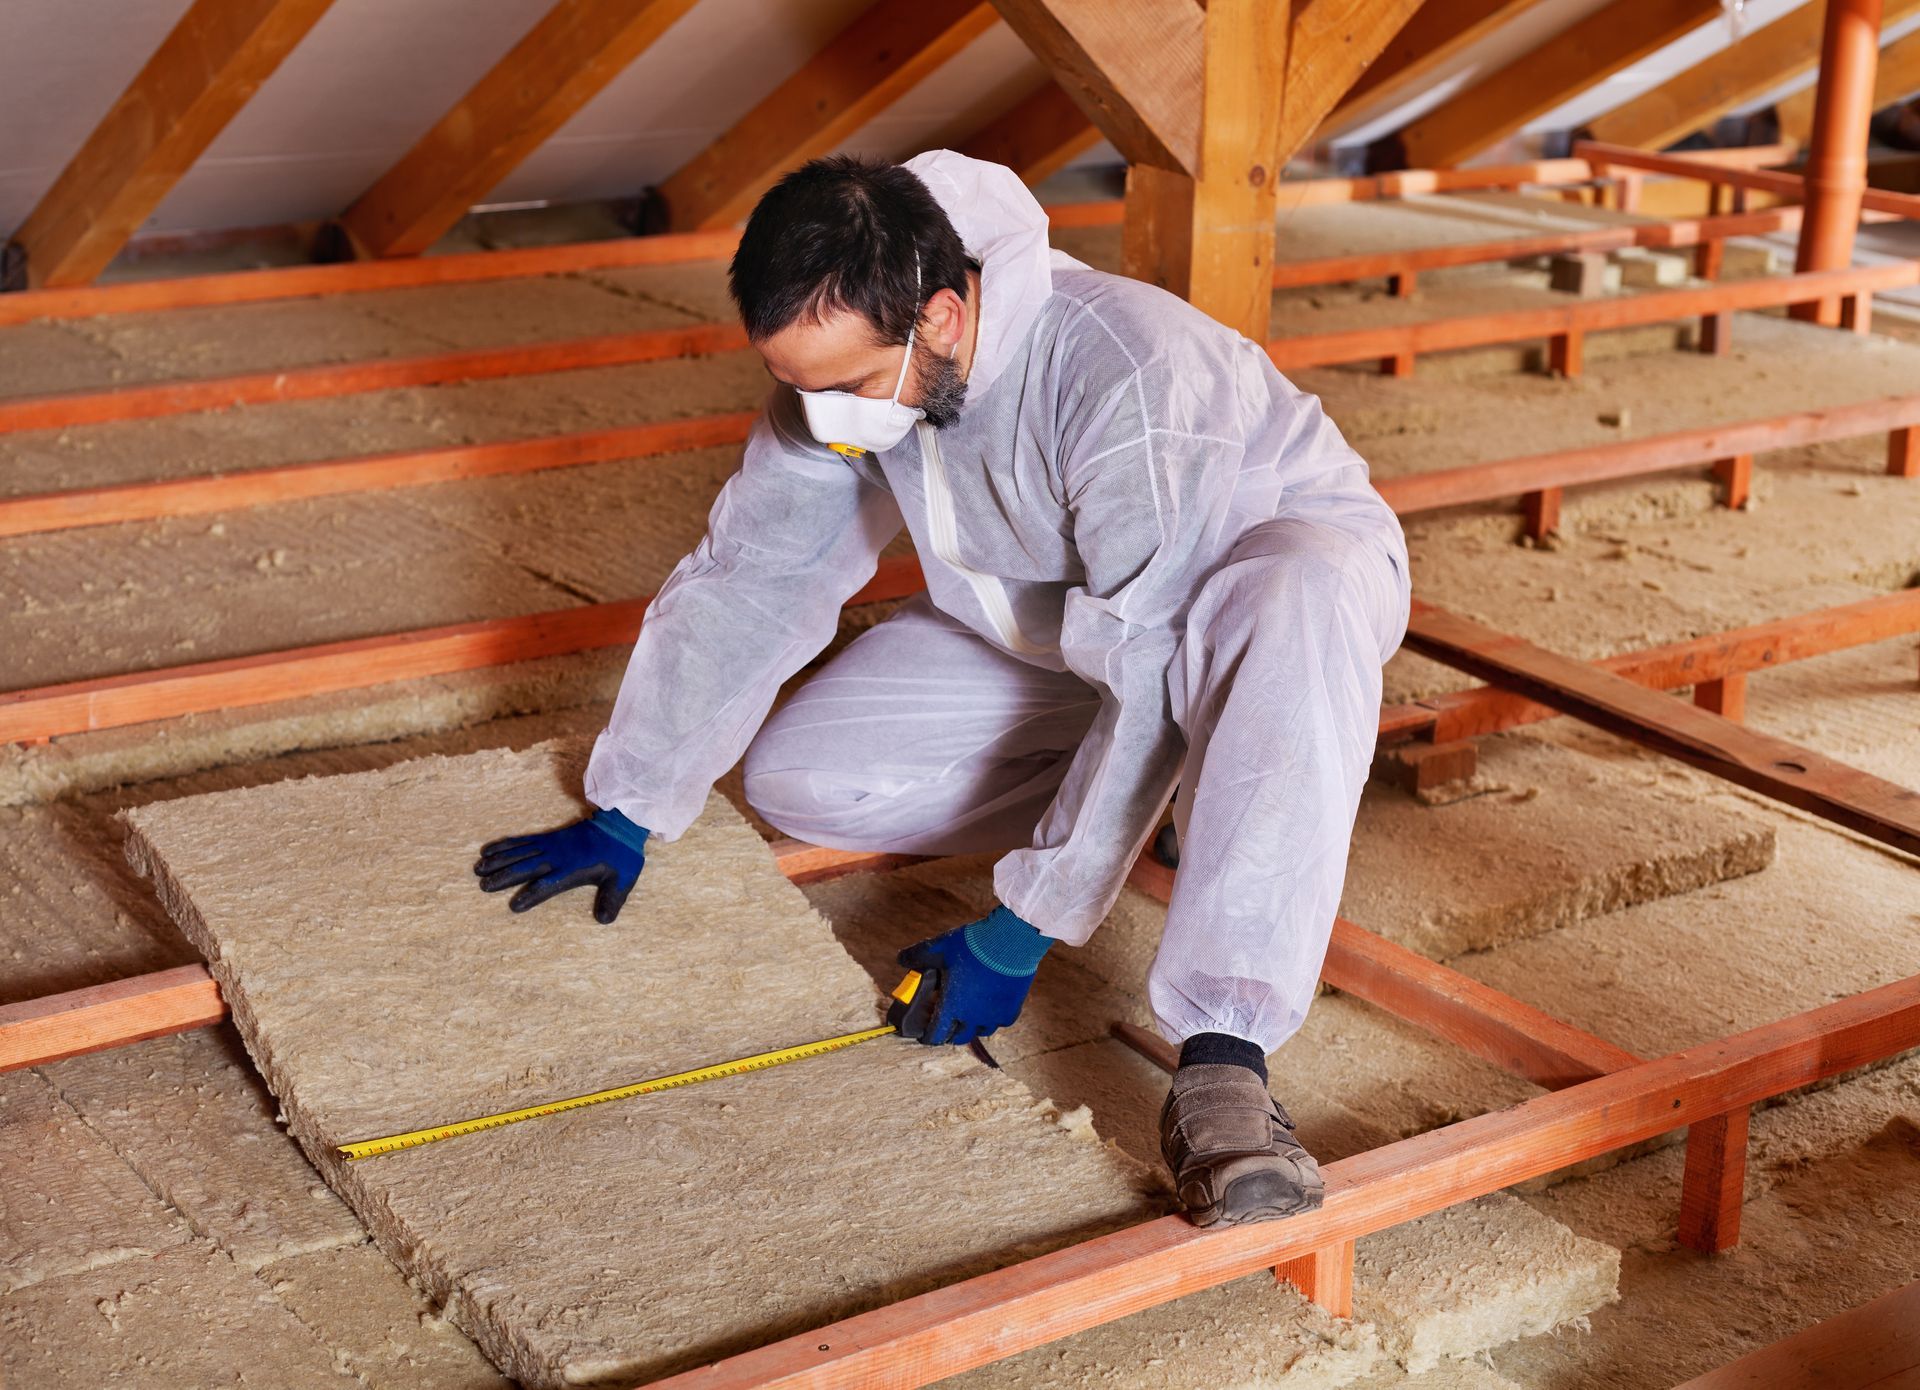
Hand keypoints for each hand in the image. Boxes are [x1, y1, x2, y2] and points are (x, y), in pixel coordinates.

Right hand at [473, 809, 648, 923]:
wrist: (619, 825)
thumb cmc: (620, 856)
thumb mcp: (623, 879)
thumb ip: (612, 899)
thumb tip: (604, 920)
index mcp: (572, 868)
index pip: (548, 884)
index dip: (531, 895)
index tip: (514, 906)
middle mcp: (557, 856)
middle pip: (525, 867)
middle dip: (504, 876)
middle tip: (483, 886)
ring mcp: (550, 845)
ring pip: (519, 853)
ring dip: (498, 861)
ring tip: (477, 869)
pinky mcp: (547, 838)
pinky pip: (522, 841)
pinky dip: (504, 845)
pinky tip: (487, 850)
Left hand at [887, 904, 1051, 1045]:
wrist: (1010, 940)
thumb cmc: (972, 944)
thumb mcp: (939, 947)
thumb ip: (916, 955)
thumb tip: (900, 959)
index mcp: (952, 1006)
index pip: (936, 1034)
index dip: (928, 1037)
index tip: (925, 1035)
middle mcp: (973, 1017)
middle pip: (959, 1037)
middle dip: (949, 1034)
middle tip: (946, 1026)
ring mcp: (994, 1015)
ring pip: (981, 1031)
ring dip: (972, 1027)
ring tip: (968, 1017)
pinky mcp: (1011, 1009)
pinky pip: (1000, 1022)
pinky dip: (993, 1019)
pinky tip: (990, 1009)